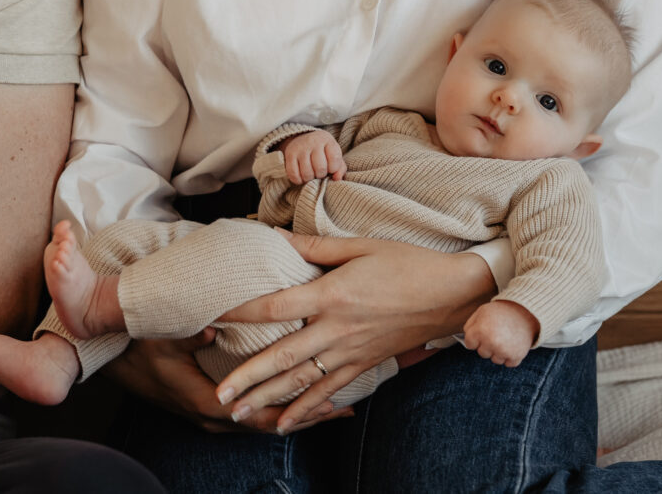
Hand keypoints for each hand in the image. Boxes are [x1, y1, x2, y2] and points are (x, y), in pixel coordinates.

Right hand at [101, 327, 350, 433]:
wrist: (109, 350)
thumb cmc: (137, 341)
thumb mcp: (161, 335)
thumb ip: (189, 336)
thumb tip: (213, 331)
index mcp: (206, 401)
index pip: (261, 416)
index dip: (298, 411)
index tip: (329, 403)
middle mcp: (212, 414)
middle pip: (269, 423)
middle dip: (307, 417)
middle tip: (344, 409)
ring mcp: (209, 413)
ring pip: (261, 422)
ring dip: (295, 414)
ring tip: (330, 408)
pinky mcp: (208, 404)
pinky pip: (250, 415)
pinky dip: (277, 409)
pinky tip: (294, 399)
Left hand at [215, 230, 494, 432]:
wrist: (453, 293)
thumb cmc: (406, 262)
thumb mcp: (360, 246)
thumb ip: (314, 247)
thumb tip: (276, 237)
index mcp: (331, 295)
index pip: (274, 307)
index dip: (238, 312)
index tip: (209, 318)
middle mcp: (337, 329)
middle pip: (282, 358)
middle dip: (247, 378)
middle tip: (217, 396)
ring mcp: (351, 351)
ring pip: (302, 382)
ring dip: (268, 400)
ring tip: (238, 414)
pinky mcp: (365, 364)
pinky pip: (330, 391)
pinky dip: (306, 410)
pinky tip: (285, 423)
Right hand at [278, 131, 346, 184]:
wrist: (302, 138)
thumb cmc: (322, 151)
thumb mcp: (334, 155)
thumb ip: (340, 168)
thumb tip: (337, 179)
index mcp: (327, 140)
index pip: (334, 159)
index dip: (333, 168)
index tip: (330, 167)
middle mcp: (313, 141)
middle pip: (320, 168)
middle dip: (321, 175)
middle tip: (319, 172)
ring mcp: (300, 148)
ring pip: (307, 173)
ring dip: (310, 179)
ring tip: (311, 174)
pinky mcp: (289, 155)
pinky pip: (294, 174)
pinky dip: (298, 180)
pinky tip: (301, 177)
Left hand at [462, 300, 537, 366]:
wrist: (525, 311)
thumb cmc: (501, 312)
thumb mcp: (481, 312)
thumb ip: (470, 326)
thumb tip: (467, 342)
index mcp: (480, 331)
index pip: (470, 344)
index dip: (476, 337)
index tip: (484, 330)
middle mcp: (491, 343)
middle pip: (482, 353)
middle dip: (487, 344)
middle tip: (497, 332)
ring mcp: (504, 351)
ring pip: (495, 360)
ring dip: (499, 351)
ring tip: (505, 337)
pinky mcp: (516, 356)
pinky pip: (508, 363)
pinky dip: (510, 356)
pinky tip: (512, 344)